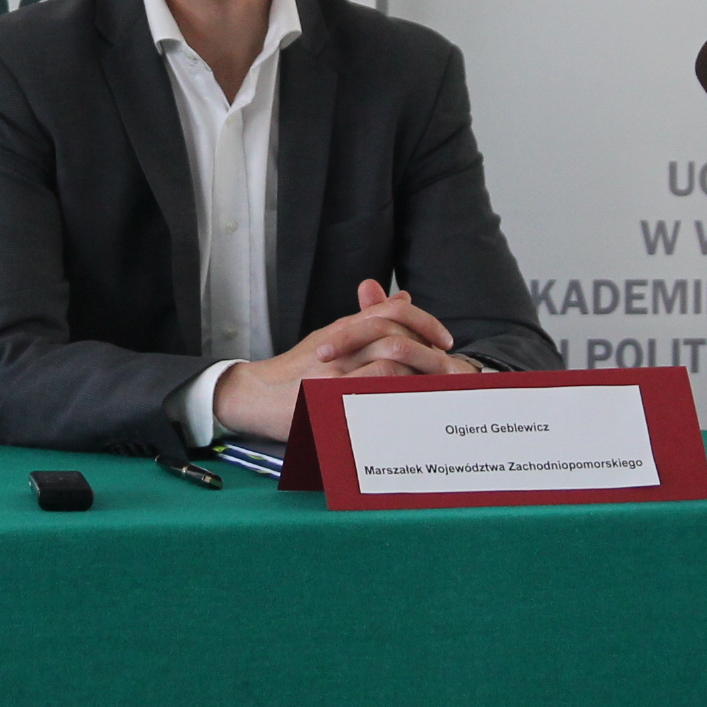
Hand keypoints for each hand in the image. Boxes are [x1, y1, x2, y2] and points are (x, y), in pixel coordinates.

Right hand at [209, 280, 477, 440]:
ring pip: (390, 363)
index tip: (445, 341)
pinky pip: (370, 394)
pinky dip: (397, 397)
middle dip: (430, 352)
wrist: (254, 395)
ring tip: (438, 391)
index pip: (393, 312)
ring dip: (419, 376)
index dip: (425, 323)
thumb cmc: (295, 370)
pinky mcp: (327, 399)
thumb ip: (367, 320)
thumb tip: (404, 299)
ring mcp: (334, 372)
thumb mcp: (332, 338)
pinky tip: (413, 407)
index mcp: (344, 329)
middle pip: (397, 336)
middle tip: (451, 369)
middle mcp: (341, 346)